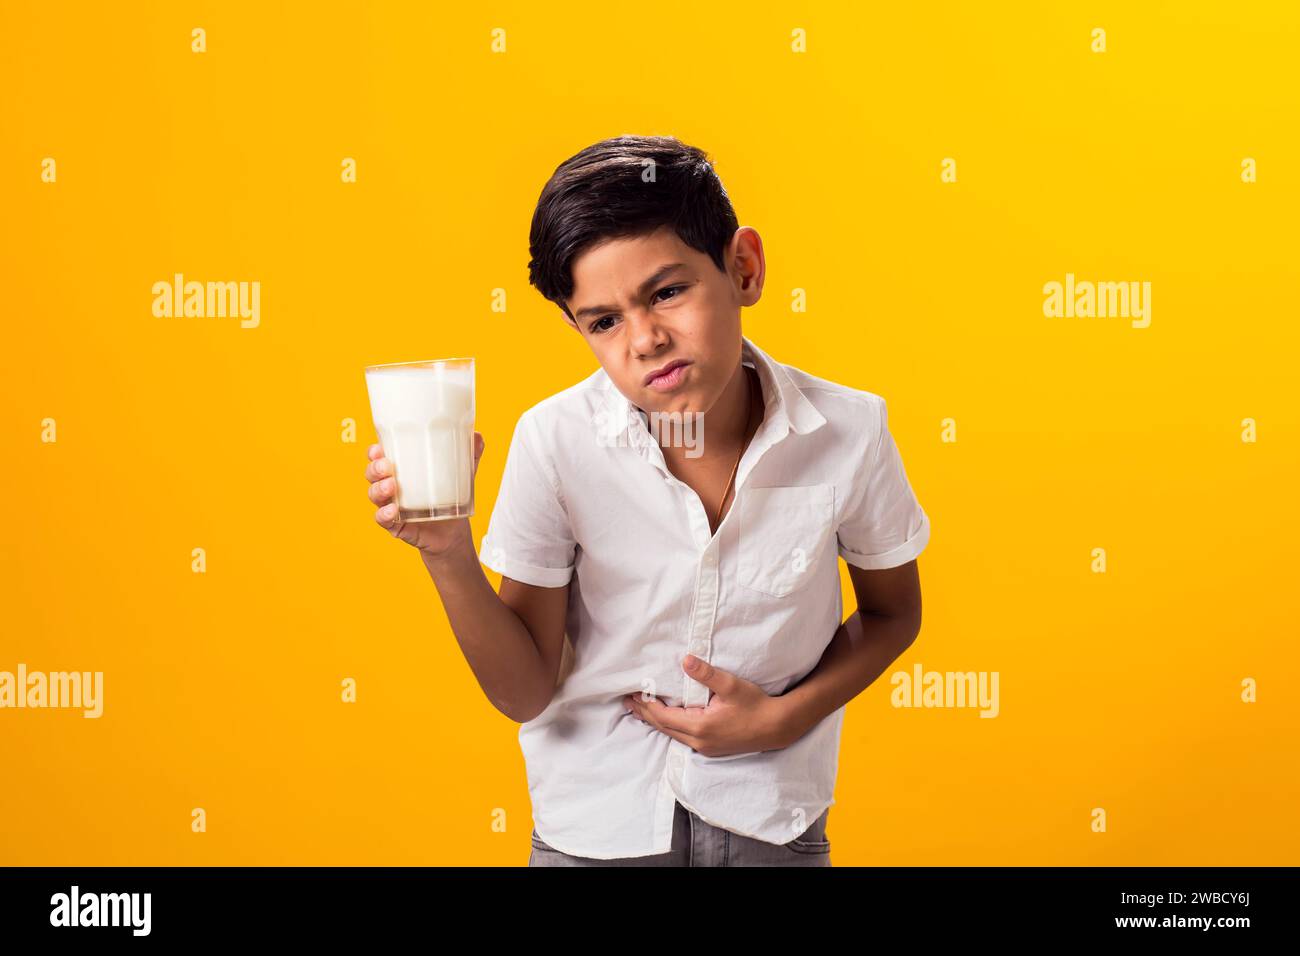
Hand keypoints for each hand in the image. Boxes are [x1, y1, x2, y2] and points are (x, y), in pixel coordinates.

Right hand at [365, 434, 484, 556]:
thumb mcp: (462, 474)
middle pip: (371, 473)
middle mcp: (390, 486)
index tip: (378, 448)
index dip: (374, 451)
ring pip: (374, 495)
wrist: (453, 533)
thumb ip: (470, 455)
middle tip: (387, 465)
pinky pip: (382, 520)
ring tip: (392, 486)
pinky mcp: (395, 525)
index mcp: (401, 469)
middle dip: (375, 468)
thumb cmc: (450, 497)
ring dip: (378, 489)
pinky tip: (393, 510)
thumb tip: (478, 435)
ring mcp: (390, 506)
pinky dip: (384, 514)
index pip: (379, 456)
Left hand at [622, 656, 799, 756]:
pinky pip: (682, 738)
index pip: (664, 716)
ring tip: (640, 711)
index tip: (633, 694)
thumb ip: (706, 673)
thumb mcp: (731, 685)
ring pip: (672, 734)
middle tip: (628, 702)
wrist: (777, 727)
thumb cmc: (755, 704)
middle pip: (664, 727)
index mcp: (700, 726)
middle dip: (645, 714)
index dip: (647, 705)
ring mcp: (705, 748)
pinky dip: (669, 728)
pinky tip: (666, 722)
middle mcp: (699, 740)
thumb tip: (685, 660)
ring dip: (655, 722)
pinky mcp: (711, 749)